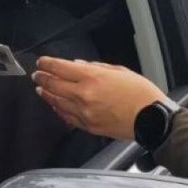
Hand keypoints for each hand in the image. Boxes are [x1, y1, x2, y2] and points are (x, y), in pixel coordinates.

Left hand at [32, 57, 166, 140]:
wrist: (150, 119)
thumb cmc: (140, 93)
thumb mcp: (120, 71)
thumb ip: (96, 67)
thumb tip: (78, 65)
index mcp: (93, 77)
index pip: (60, 68)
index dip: (47, 64)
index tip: (41, 62)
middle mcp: (84, 94)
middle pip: (53, 84)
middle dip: (42, 78)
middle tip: (36, 75)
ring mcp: (84, 112)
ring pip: (56, 101)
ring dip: (46, 94)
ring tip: (40, 89)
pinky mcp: (87, 125)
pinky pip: (66, 116)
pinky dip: (58, 109)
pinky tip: (54, 105)